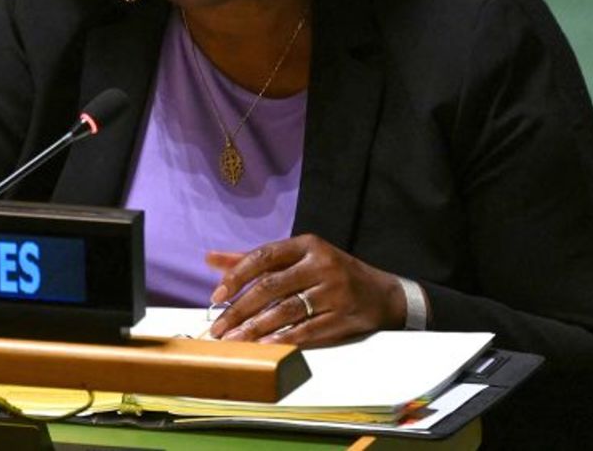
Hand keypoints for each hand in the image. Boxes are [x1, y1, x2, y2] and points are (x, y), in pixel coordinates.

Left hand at [206, 234, 404, 346]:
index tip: (216, 295)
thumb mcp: (298, 258)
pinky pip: (306, 330)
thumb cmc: (331, 273)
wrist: (381, 294)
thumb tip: (211, 258)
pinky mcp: (342, 317)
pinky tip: (264, 347)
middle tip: (219, 328)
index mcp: (306, 245)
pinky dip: (283, 339)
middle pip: (270, 287)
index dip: (237, 276)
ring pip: (285, 311)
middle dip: (240, 310)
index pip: (264, 256)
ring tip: (234, 342)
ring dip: (255, 329)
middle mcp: (320, 265)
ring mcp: (333, 291)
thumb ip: (254, 260)